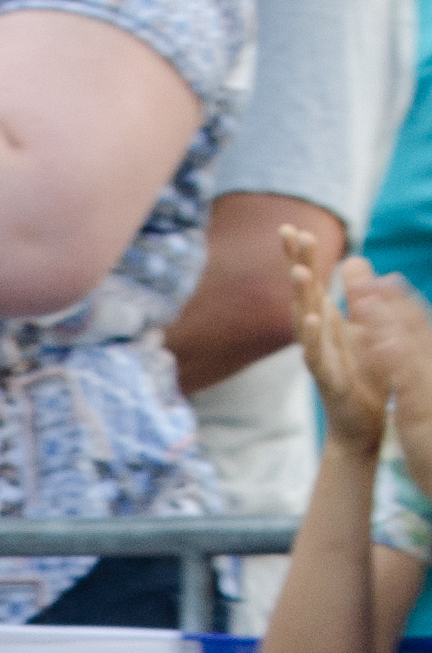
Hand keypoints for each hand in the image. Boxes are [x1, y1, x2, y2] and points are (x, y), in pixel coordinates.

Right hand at [286, 235, 386, 456]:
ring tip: (297, 271)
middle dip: (295, 263)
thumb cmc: (362, 377)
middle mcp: (317, 336)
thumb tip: (353, 258)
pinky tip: (310, 319)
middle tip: (287, 232)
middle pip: (303, 293)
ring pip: (304, 322)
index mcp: (327, 321)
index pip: (311, 281)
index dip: (301, 255)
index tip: (293, 227)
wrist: (361, 426)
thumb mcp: (366, 327)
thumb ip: (359, 296)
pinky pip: (316, 357)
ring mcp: (319, 357)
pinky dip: (312, 338)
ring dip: (300, 297)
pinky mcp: (327, 380)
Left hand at [353, 265, 431, 497]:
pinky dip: (394, 359)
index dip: (401, 303)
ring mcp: (429, 385)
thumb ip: (412, 368)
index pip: (418, 328)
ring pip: (410, 347)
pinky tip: (379, 344)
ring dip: (388, 322)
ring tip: (368, 302)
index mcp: (430, 364)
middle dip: (392, 303)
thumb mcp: (423, 394)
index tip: (383, 280)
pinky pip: (407, 379)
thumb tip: (399, 347)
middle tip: (371, 278)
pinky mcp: (422, 409)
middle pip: (414, 329)